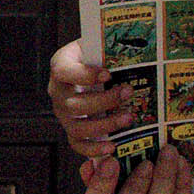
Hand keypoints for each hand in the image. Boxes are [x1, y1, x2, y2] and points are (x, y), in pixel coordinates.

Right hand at [48, 38, 133, 157]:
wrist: (93, 64)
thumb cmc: (98, 55)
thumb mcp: (99, 44)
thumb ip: (109, 47)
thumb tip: (136, 51)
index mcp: (61, 66)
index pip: (64, 72)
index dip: (85, 75)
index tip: (108, 74)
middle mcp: (58, 91)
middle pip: (73, 104)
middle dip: (104, 101)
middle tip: (127, 93)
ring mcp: (63, 113)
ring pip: (77, 127)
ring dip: (105, 125)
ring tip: (128, 117)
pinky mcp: (71, 129)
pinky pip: (77, 144)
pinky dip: (94, 148)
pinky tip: (113, 145)